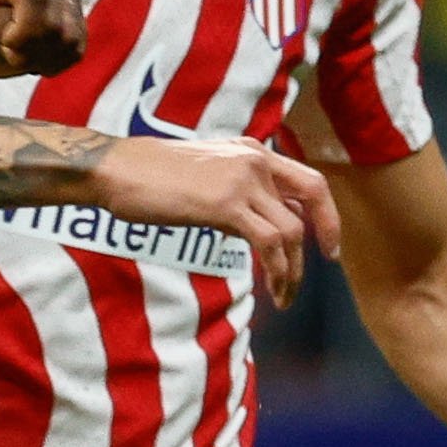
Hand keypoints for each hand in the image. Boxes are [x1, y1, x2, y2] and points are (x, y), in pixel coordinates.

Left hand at [0, 0, 85, 77]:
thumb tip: (33, 25)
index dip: (26, 32)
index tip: (6, 47)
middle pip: (55, 19)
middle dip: (32, 50)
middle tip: (9, 56)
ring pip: (70, 34)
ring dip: (44, 58)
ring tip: (21, 56)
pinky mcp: (72, 9)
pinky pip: (77, 45)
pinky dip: (57, 61)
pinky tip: (36, 58)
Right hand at [87, 135, 338, 304]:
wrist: (117, 170)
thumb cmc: (150, 178)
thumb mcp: (207, 177)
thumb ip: (240, 195)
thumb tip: (266, 226)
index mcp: (251, 151)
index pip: (307, 179)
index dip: (325, 212)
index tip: (328, 242)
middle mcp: (254, 160)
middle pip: (312, 197)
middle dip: (327, 233)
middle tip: (329, 263)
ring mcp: (243, 180)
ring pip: (291, 231)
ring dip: (293, 270)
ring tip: (285, 296)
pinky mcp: (227, 204)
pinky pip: (269, 243)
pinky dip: (277, 271)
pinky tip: (273, 291)